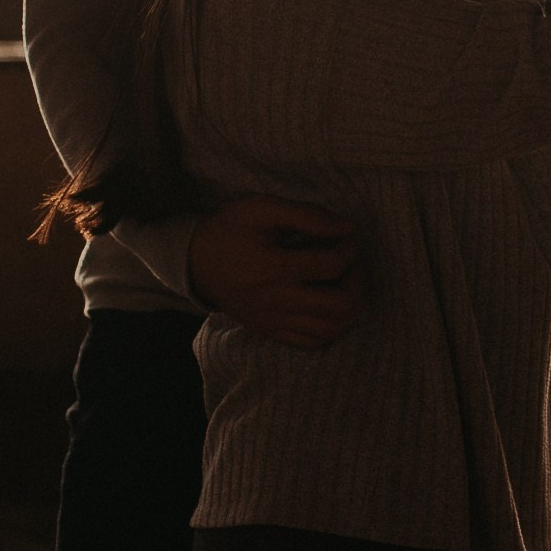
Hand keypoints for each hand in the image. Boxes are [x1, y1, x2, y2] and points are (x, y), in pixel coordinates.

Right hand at [187, 195, 362, 349]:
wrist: (193, 261)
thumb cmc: (230, 229)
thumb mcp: (262, 208)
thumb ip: (306, 215)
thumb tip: (346, 226)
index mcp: (273, 268)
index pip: (332, 265)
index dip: (349, 247)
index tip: (345, 234)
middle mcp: (274, 301)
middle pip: (339, 305)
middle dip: (357, 279)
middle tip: (351, 261)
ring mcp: (272, 321)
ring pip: (330, 329)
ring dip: (350, 305)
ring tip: (344, 281)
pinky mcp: (270, 331)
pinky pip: (312, 342)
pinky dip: (331, 326)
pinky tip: (329, 303)